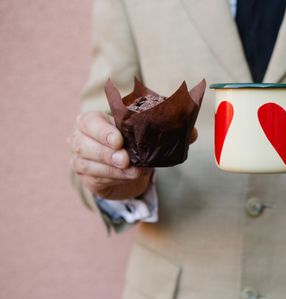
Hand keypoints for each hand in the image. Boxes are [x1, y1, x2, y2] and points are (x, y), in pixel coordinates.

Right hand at [68, 111, 197, 199]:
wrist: (129, 169)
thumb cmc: (135, 144)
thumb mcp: (149, 135)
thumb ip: (169, 131)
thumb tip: (192, 133)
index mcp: (94, 120)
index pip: (88, 121)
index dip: (101, 130)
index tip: (118, 140)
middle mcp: (82, 138)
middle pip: (82, 142)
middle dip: (105, 151)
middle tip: (124, 158)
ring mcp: (80, 158)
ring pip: (85, 162)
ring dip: (110, 167)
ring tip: (132, 170)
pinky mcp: (86, 178)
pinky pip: (94, 178)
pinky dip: (113, 178)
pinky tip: (128, 177)